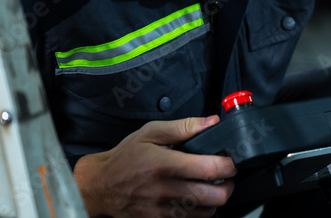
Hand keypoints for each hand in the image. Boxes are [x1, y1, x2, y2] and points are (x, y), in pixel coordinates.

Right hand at [73, 116, 235, 217]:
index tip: (231, 160)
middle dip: (228, 185)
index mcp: (165, 164)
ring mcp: (162, 210)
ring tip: (212, 186)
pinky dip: (200, 211)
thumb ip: (184, 127)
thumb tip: (212, 121)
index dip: (229, 165)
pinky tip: (196, 199)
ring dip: (215, 200)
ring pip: (206, 212)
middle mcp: (165, 190)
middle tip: (227, 176)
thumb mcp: (151, 133)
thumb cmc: (126, 156)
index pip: (209, 169)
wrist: (99, 186)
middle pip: (214, 196)